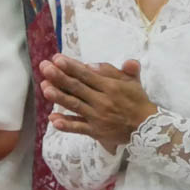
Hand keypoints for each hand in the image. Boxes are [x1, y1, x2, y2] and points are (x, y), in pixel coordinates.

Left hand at [37, 56, 156, 152]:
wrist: (146, 127)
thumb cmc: (136, 100)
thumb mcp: (131, 81)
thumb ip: (115, 70)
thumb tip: (93, 64)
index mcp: (110, 87)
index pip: (87, 74)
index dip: (71, 66)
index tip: (56, 58)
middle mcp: (102, 101)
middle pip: (77, 87)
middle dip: (59, 77)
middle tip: (44, 67)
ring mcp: (97, 117)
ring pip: (75, 105)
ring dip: (59, 97)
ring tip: (44, 88)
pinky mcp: (96, 132)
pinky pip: (78, 128)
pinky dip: (66, 124)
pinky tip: (52, 119)